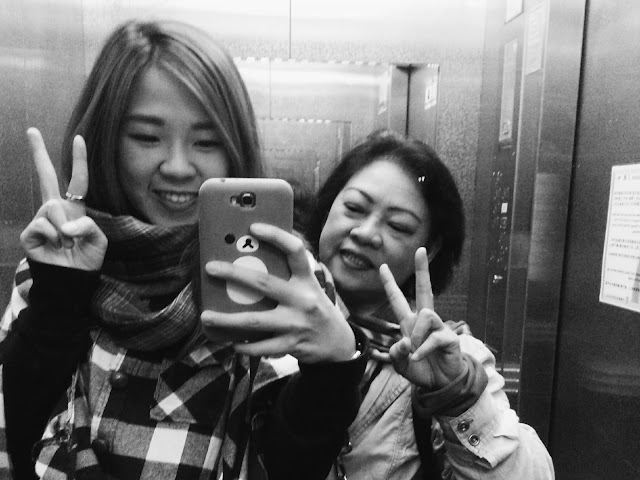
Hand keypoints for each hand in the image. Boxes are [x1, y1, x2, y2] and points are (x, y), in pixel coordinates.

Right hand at [19, 128, 106, 270]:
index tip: (79, 139)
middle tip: (31, 131)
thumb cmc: (86, 260)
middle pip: (46, 175)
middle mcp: (56, 210)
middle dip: (38, 153)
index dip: (79, 160)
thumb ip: (88, 226)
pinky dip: (55, 237)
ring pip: (52, 208)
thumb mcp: (99, 241)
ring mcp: (41, 219)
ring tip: (68, 244)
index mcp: (74, 208)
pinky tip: (56, 247)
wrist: (72, 280)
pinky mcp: (30, 232)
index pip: (78, 180)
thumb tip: (65, 223)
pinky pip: (44, 224)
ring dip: (65, 229)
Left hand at [200, 223, 356, 363]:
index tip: (253, 228)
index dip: (275, 236)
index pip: (295, 251)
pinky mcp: (292, 345)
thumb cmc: (317, 310)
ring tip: (206, 316)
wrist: (340, 345)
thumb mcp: (310, 289)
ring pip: (255, 321)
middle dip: (233, 274)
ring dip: (227, 319)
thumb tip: (251, 264)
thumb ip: (289, 278)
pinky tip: (231, 342)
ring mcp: (297, 324)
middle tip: (210, 268)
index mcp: (307, 281)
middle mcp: (303, 299)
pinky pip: (261, 346)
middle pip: (263, 283)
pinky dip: (243, 345)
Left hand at [380, 247, 464, 389]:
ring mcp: (438, 327)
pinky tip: (419, 357)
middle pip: (425, 289)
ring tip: (415, 351)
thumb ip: (396, 353)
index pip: (398, 300)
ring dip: (417, 335)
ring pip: (424, 315)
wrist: (440, 385)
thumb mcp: (400, 364)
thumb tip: (406, 341)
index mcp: (409, 324)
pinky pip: (433, 337)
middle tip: (421, 250)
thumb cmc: (421, 370)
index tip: (383, 267)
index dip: (389, 284)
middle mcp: (424, 321)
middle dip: (422, 270)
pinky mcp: (449, 337)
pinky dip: (423, 349)